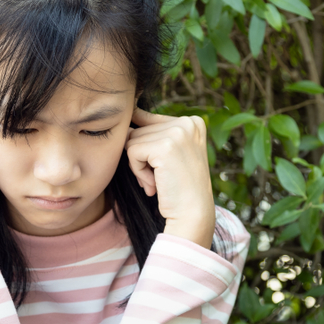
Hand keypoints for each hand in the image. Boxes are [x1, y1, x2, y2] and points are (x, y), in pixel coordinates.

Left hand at [125, 109, 214, 247]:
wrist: (192, 214)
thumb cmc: (179, 188)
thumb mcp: (172, 152)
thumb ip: (155, 131)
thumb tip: (130, 110)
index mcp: (193, 121)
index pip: (149, 121)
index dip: (148, 149)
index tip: (167, 168)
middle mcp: (188, 122)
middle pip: (139, 131)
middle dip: (143, 158)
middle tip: (163, 178)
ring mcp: (178, 133)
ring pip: (132, 141)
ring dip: (139, 166)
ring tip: (160, 180)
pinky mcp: (164, 146)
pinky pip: (132, 152)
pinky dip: (137, 171)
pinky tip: (155, 183)